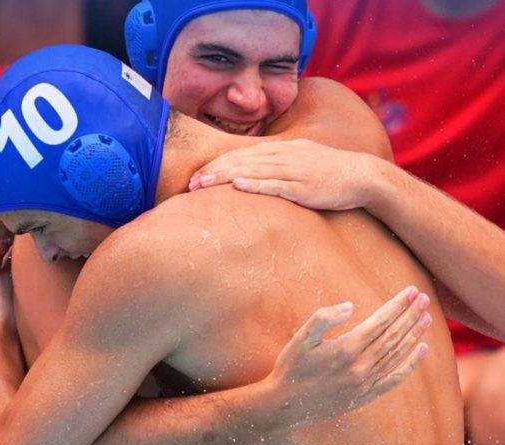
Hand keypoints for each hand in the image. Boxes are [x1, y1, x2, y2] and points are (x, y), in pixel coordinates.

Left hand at [187, 139, 381, 210]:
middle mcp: (285, 156)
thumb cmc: (329, 172)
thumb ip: (276, 164)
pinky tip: (238, 185)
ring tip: (202, 185)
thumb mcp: (300, 160)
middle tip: (190, 183)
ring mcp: (294, 171)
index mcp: (282, 149)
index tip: (197, 174)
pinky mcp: (304, 188)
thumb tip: (251, 172)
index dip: (217, 164)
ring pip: (253, 171)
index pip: (242, 154)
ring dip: (224, 178)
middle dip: (213, 172)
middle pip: (241, 161)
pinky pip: (276, 185)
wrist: (363, 177)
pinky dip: (256, 184)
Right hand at [268, 286, 431, 426]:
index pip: (380, 321)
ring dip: (414, 334)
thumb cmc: (291, 367)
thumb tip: (350, 306)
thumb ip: (323, 318)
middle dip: (410, 315)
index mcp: (346, 347)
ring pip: (397, 353)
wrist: (287, 405)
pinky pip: (396, 377)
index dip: (397, 305)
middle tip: (424, 299)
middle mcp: (361, 365)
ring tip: (426, 317)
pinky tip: (422, 349)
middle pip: (393, 335)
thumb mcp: (300, 338)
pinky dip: (411, 363)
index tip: (411, 291)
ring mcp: (366, 381)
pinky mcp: (367, 394)